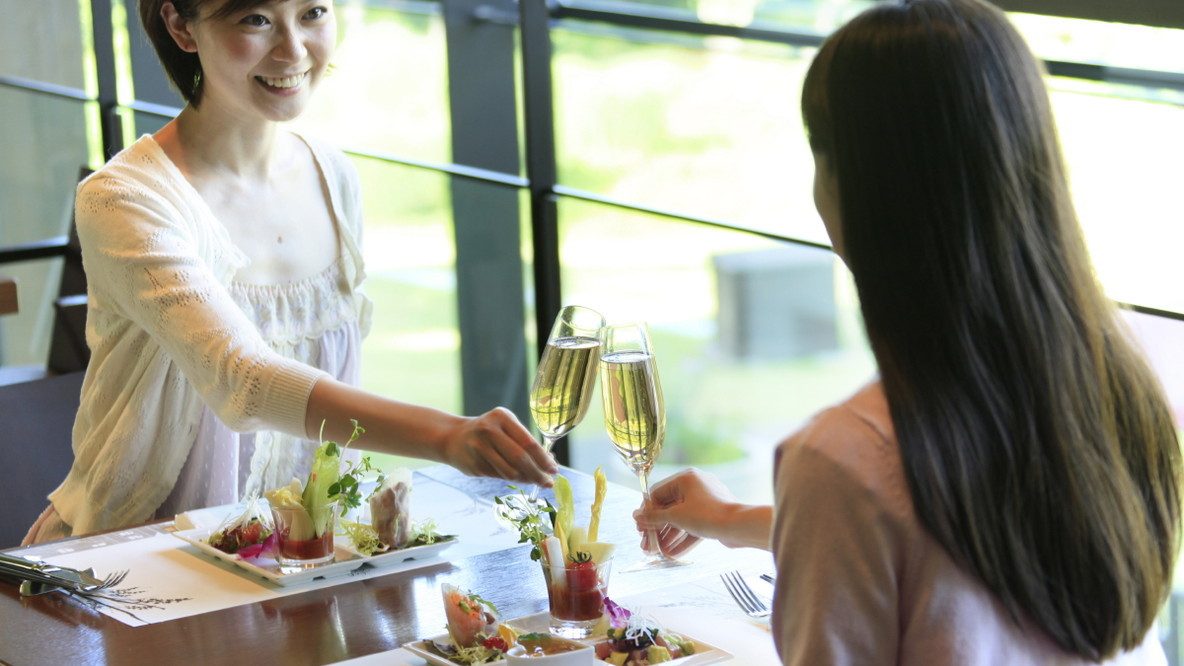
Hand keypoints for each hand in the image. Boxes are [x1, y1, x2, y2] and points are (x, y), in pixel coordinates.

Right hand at [440, 407, 558, 485]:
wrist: (453, 438)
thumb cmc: (488, 432)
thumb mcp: (505, 427)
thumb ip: (524, 442)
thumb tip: (549, 464)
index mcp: (502, 417)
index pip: (528, 442)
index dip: (543, 459)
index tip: (554, 470)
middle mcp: (488, 430)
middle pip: (520, 458)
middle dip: (537, 473)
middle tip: (547, 483)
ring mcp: (478, 448)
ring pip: (509, 471)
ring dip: (525, 479)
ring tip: (534, 480)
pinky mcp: (473, 465)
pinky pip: (499, 476)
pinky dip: (512, 479)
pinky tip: (518, 478)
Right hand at [634, 468, 769, 554]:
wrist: (739, 526)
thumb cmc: (707, 515)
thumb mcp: (676, 516)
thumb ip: (654, 517)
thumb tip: (636, 516)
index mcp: (685, 478)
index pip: (657, 493)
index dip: (647, 512)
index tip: (640, 527)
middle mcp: (695, 486)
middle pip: (669, 508)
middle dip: (658, 529)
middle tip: (647, 545)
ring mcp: (705, 501)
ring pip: (681, 519)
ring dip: (669, 536)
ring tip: (659, 552)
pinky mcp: (712, 515)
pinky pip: (693, 525)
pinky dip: (683, 538)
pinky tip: (673, 554)